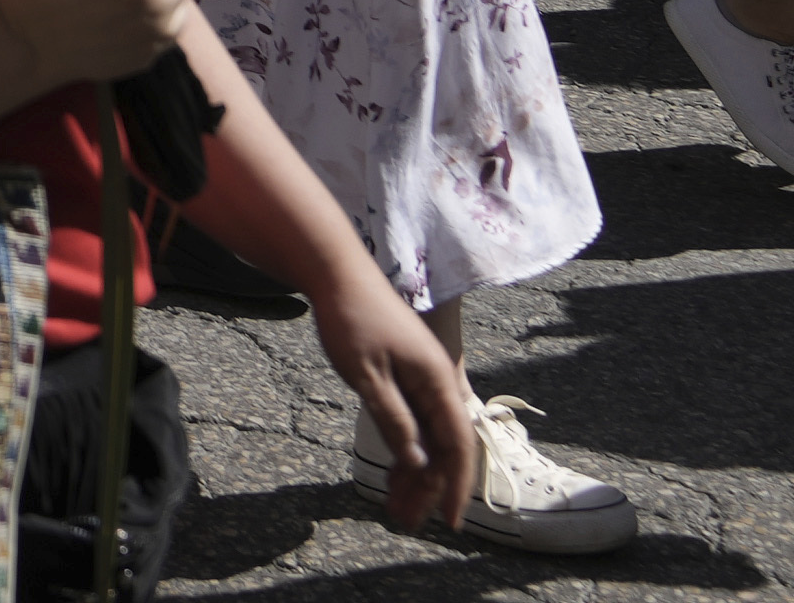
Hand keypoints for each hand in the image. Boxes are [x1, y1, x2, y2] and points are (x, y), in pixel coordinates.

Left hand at [306, 268, 479, 533]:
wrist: (336, 271)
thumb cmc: (350, 318)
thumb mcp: (366, 375)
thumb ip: (394, 420)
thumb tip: (418, 463)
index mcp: (436, 381)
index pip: (457, 445)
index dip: (456, 486)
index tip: (451, 522)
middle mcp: (436, 383)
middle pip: (443, 447)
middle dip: (428, 489)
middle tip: (405, 522)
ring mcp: (420, 380)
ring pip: (426, 438)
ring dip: (414, 474)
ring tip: (395, 508)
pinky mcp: (403, 376)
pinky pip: (412, 423)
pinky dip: (403, 450)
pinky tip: (392, 475)